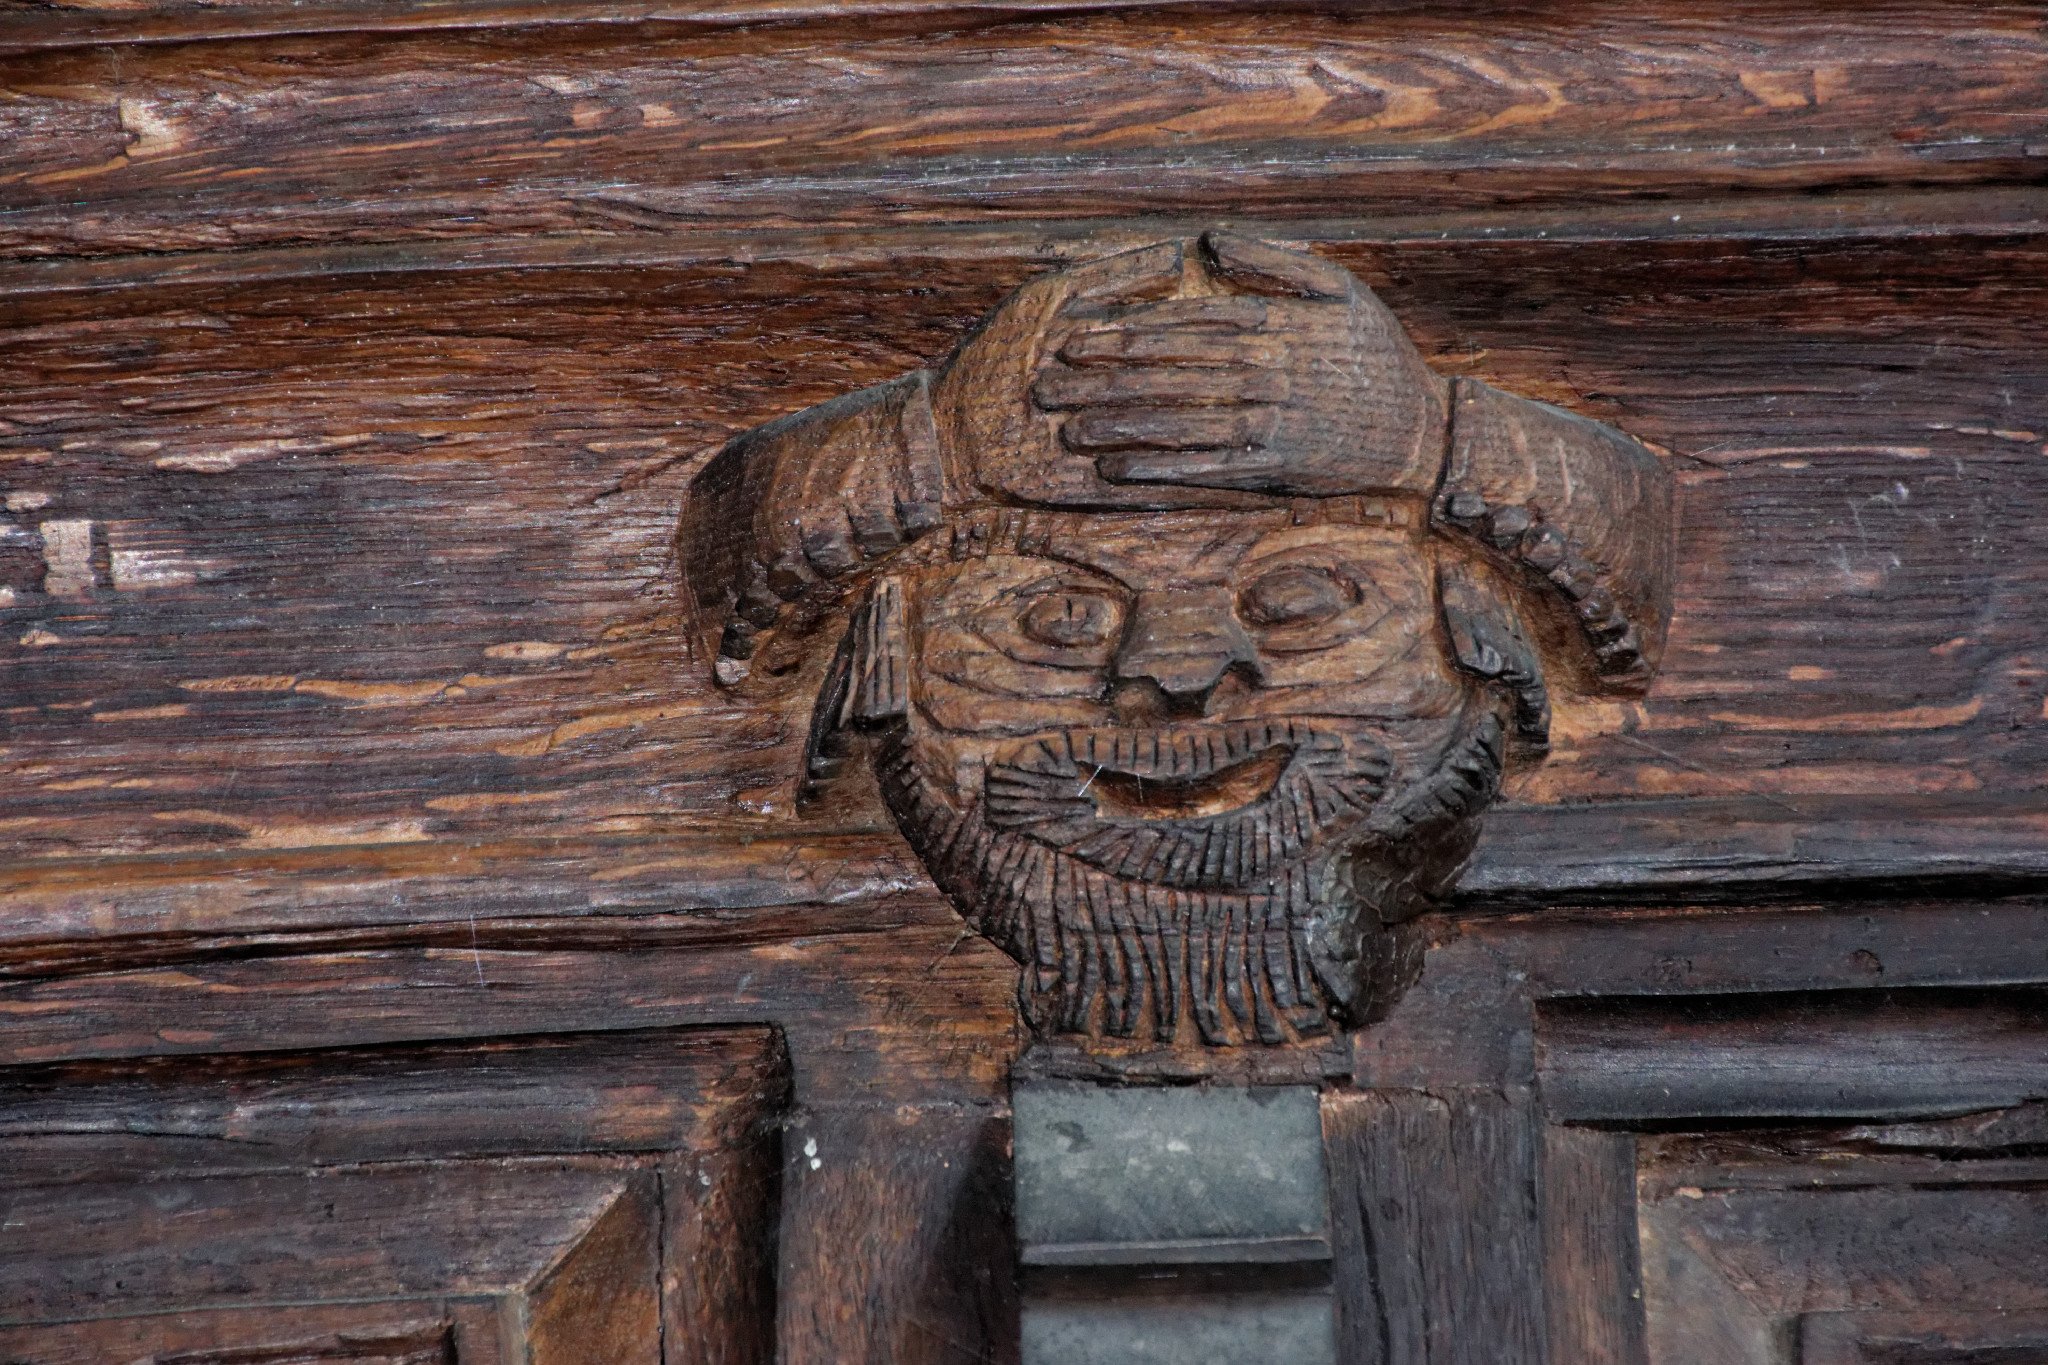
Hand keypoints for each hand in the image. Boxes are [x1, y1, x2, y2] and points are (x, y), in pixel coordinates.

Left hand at [1031, 232, 1447, 498]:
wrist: (1421, 427)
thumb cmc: (1375, 353)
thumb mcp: (1338, 287)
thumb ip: (1272, 261)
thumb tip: (1210, 240)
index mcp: (1270, 325)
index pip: (1182, 328)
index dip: (1124, 334)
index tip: (1075, 341)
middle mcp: (1262, 371)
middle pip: (1167, 374)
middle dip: (1102, 382)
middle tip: (1048, 388)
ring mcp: (1266, 420)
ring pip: (1178, 422)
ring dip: (1119, 427)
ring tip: (1070, 431)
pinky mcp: (1274, 465)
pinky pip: (1205, 468)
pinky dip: (1160, 470)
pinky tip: (1119, 472)